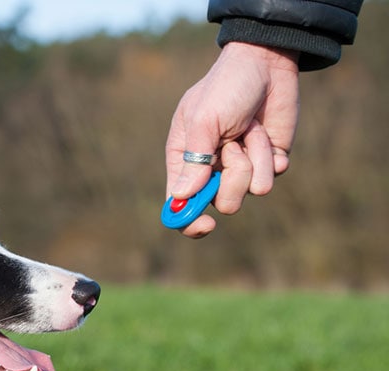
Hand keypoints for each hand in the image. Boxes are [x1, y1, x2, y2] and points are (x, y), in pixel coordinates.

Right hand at [165, 42, 299, 237]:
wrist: (266, 63)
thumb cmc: (225, 87)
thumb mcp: (203, 119)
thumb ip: (194, 160)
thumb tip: (180, 196)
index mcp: (184, 160)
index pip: (179, 203)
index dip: (188, 219)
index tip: (205, 224)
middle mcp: (211, 169)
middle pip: (221, 202)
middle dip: (232, 178)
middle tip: (233, 149)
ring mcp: (241, 167)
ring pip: (251, 190)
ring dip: (254, 158)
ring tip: (250, 130)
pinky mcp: (268, 162)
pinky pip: (273, 176)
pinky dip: (271, 154)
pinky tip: (265, 132)